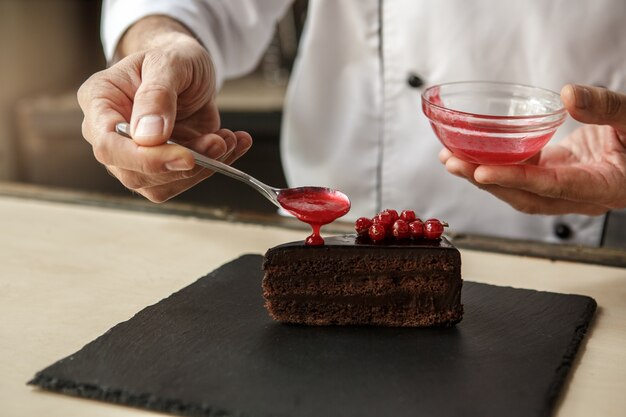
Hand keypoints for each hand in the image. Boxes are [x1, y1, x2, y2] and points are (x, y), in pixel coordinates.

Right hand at [77, 17, 251, 201]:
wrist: (190, 68)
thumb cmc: (173, 58)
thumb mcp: (168, 62)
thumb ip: (157, 95)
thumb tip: (148, 137)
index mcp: (100, 103)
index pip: (108, 145)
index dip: (145, 159)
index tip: (186, 155)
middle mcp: (112, 135)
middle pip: (134, 174)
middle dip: (182, 166)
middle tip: (218, 144)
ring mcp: (136, 156)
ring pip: (162, 185)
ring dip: (203, 168)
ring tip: (227, 139)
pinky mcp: (162, 166)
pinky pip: (184, 181)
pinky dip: (215, 167)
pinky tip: (231, 144)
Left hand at [440, 84, 625, 214]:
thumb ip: (606, 108)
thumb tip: (569, 94)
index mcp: (602, 187)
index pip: (550, 186)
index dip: (514, 179)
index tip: (482, 172)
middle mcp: (579, 196)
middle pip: (524, 195)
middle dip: (485, 182)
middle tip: (453, 163)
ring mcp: (565, 188)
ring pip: (519, 190)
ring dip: (484, 176)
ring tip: (452, 159)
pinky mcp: (557, 175)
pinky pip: (522, 175)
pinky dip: (497, 165)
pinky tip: (475, 153)